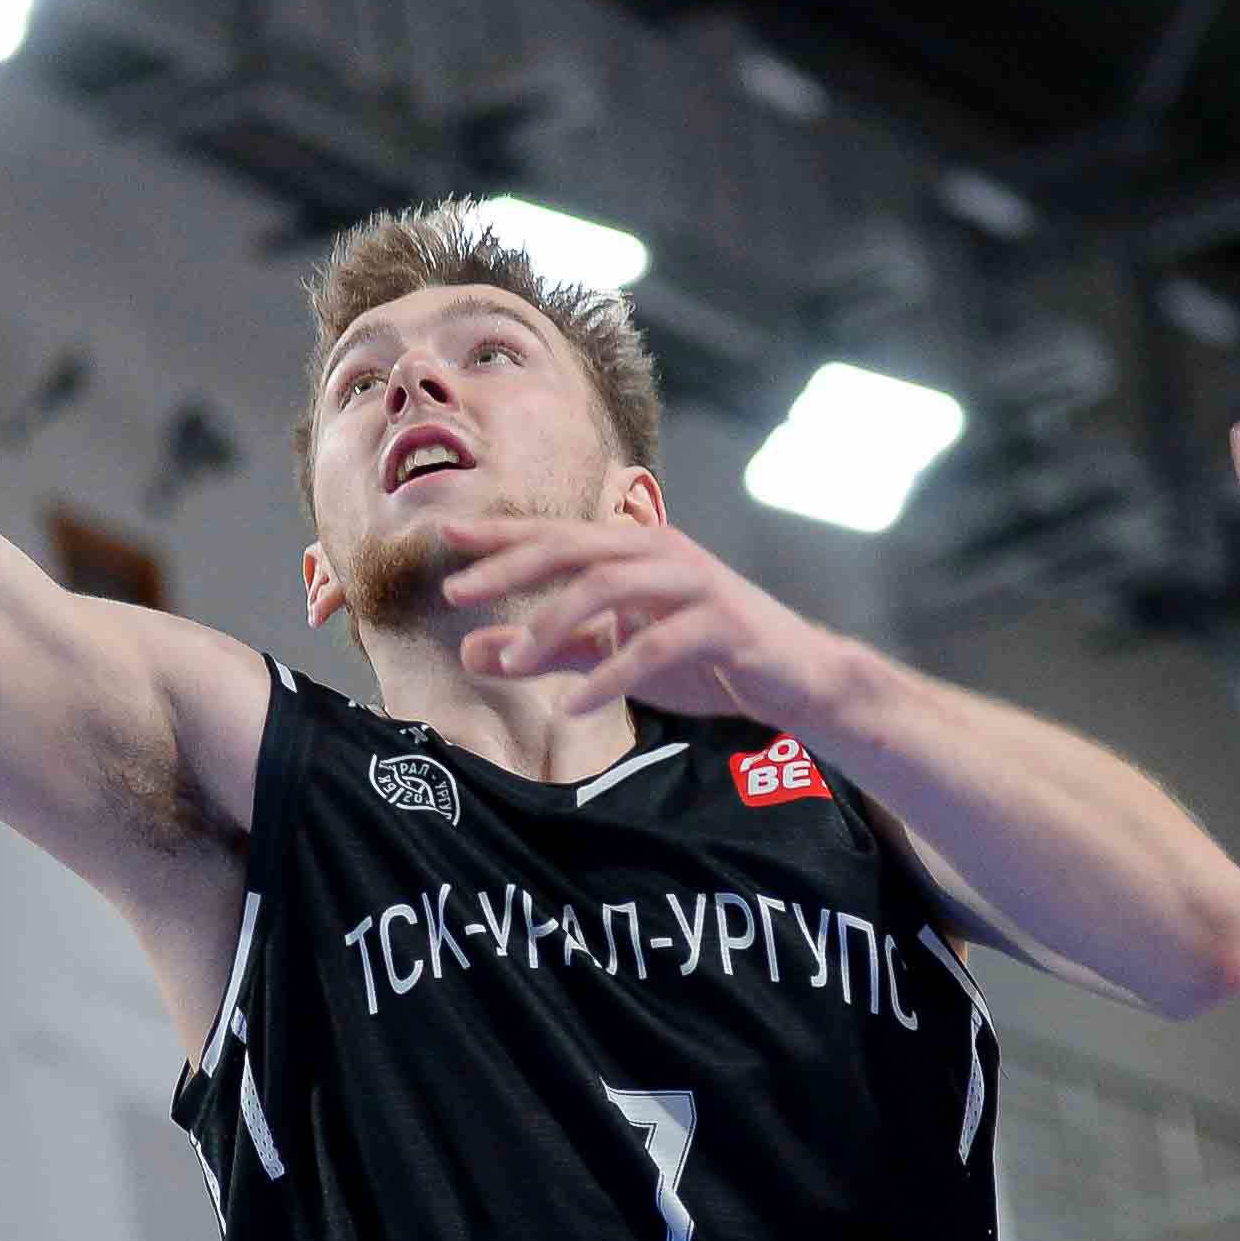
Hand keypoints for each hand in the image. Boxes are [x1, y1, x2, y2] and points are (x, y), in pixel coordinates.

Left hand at [436, 515, 859, 720]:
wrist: (795, 678)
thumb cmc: (703, 658)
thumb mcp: (611, 653)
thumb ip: (547, 652)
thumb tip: (473, 653)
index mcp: (633, 550)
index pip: (556, 536)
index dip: (500, 535)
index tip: (443, 537)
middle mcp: (660, 553)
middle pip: (574, 549)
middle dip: (512, 566)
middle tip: (458, 592)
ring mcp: (694, 584)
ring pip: (611, 587)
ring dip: (556, 624)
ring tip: (514, 663)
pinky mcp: (722, 624)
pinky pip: (656, 644)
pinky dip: (611, 674)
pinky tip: (576, 705)